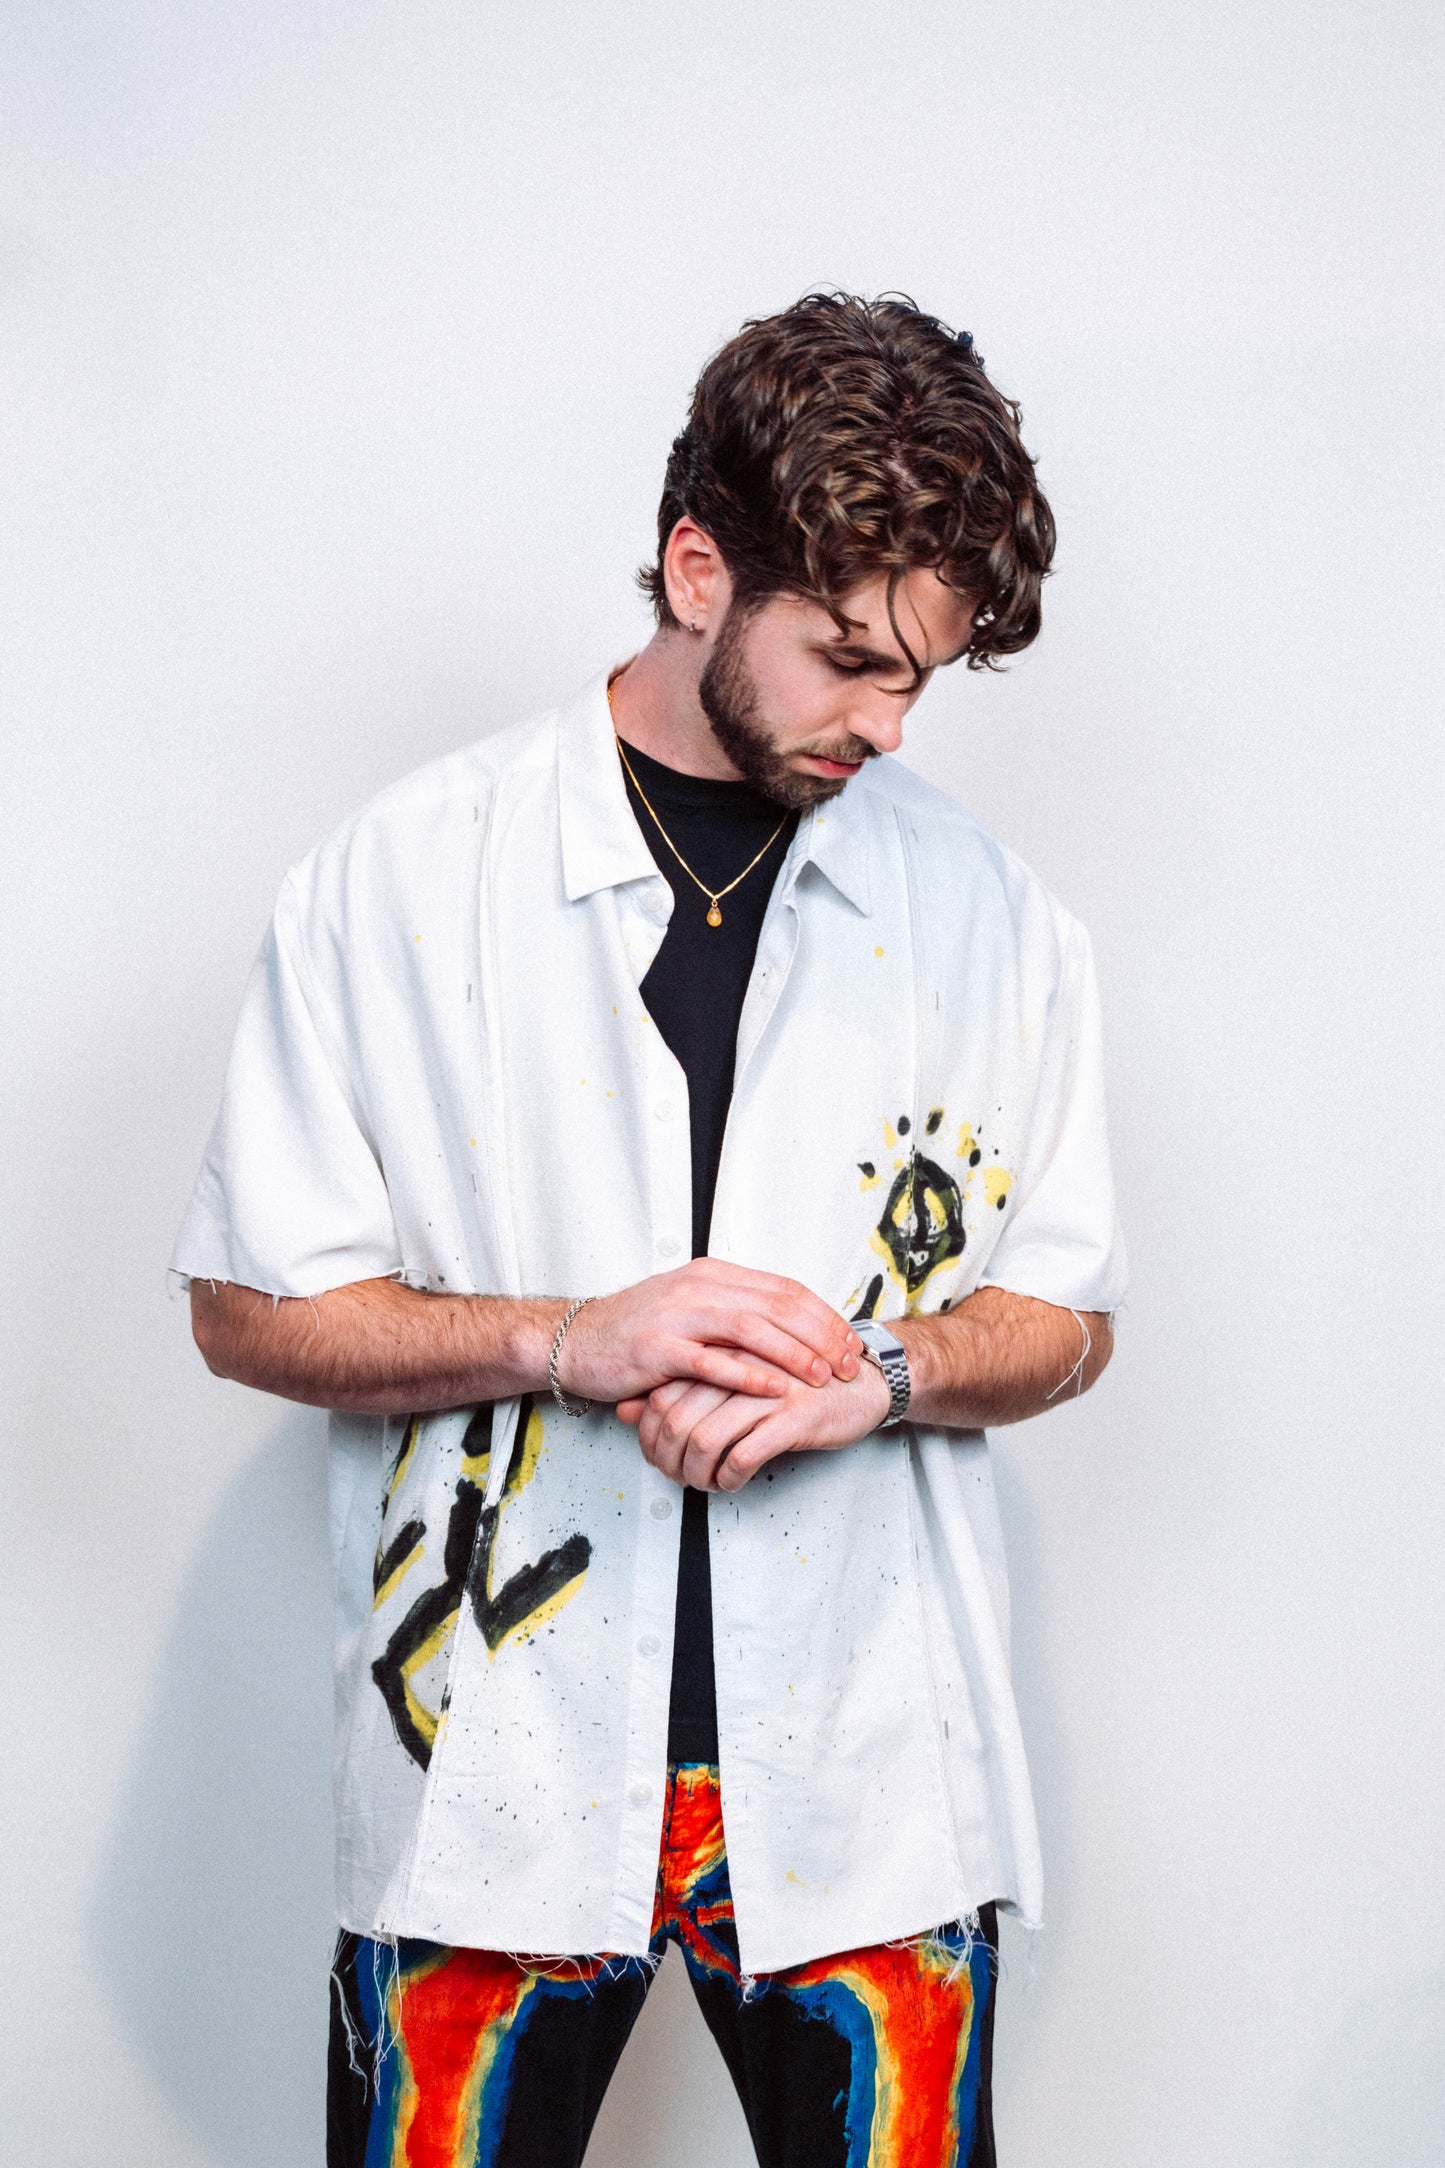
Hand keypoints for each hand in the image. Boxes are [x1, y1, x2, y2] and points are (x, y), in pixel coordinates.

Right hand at [555, 1258, 861, 1407]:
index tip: (851, 1342)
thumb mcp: (691, 1308)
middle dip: (821, 1335)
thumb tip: (789, 1327)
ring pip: (751, 1328)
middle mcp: (699, 1288)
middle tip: (849, 1363)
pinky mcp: (657, 1349)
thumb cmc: (637, 1332)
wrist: (577, 1342)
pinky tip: (775, 1389)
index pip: (784, 1288)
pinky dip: (748, 1375)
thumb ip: (734, 1311)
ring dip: (793, 1353)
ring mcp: (677, 1316)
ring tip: (822, 1375)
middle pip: (777, 1304)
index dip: (824, 1316)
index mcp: (713, 1276)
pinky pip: (711, 1362)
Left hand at [617, 1359, 890, 1491]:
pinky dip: (728, 1477)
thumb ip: (679, 1392)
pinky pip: (743, 1456)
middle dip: (667, 1458)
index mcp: (721, 1350)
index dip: (649, 1432)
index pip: (662, 1393)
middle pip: (675, 1418)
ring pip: (704, 1440)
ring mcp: (766, 1391)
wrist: (865, 1384)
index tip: (656, 1453)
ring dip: (695, 1473)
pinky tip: (732, 1481)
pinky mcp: (793, 1417)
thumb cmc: (795, 1383)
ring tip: (703, 1482)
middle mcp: (738, 1367)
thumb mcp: (731, 1384)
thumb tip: (624, 1412)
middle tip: (675, 1474)